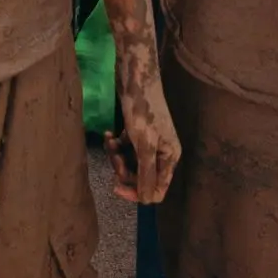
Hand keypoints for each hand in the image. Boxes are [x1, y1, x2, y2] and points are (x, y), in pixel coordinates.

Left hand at [106, 67, 179, 205]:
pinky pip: (124, 148)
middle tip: (115, 157)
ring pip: (130, 163)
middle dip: (124, 170)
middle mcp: (161, 152)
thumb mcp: (145, 145)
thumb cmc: (142, 110)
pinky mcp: (136, 131)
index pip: (156, 190)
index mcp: (169, 157)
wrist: (135, 76)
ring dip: (117, 156)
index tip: (117, 185)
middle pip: (140, 177)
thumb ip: (146, 174)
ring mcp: (148, 141)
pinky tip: (108, 134)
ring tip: (110, 141)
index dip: (136, 191)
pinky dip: (115, 144)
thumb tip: (146, 201)